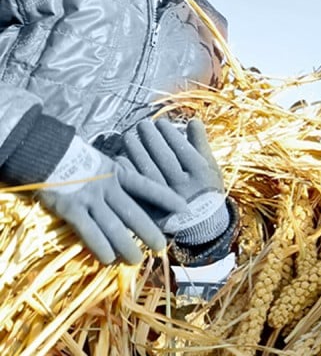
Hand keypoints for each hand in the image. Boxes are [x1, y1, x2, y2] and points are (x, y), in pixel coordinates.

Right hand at [37, 135, 187, 263]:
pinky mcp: (71, 208)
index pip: (148, 186)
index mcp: (117, 172)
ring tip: (137, 260)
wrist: (45, 153)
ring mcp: (89, 198)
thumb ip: (116, 176)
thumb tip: (132, 189)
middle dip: (149, 231)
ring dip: (127, 245)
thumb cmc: (74, 159)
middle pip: (133, 212)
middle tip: (162, 246)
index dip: (166, 198)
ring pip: (113, 226)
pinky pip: (88, 231)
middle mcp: (107, 186)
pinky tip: (108, 259)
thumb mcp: (102, 162)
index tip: (184, 208)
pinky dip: (99, 246)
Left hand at [123, 119, 228, 244]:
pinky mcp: (151, 210)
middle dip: (151, 138)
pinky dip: (128, 172)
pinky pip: (136, 189)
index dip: (169, 134)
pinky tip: (121, 158)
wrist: (201, 225)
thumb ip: (201, 144)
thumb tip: (193, 121)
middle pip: (163, 158)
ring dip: (136, 151)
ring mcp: (166, 200)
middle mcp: (183, 187)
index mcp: (200, 175)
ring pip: (148, 170)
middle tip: (142, 125)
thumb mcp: (211, 167)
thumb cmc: (206, 190)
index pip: (182, 149)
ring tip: (129, 136)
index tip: (160, 123)